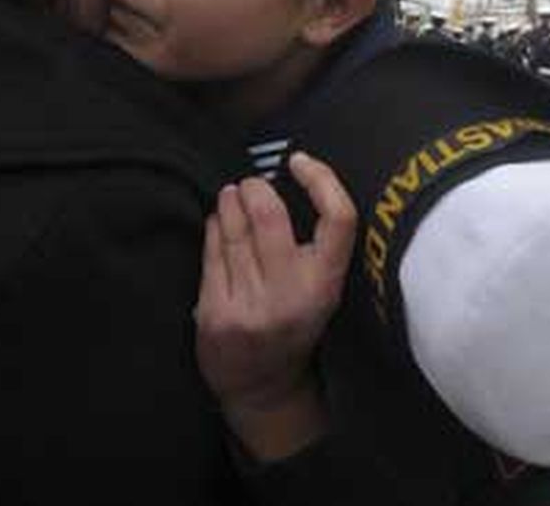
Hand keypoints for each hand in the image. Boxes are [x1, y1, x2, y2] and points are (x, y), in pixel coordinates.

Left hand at [195, 152, 356, 459]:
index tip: (300, 162)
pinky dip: (213, 228)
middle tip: (252, 184)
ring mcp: (250, 306)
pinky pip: (211, 252)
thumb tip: (291, 177)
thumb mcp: (321, 289)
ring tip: (232, 195)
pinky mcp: (215, 315)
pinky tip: (217, 222)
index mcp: (326, 286)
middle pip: (270, 215)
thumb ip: (314, 245)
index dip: (322, 180)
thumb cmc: (294, 323)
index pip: (338, 219)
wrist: (262, 388)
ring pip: (234, 229)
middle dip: (255, 187)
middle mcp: (291, 296)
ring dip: (230, 202)